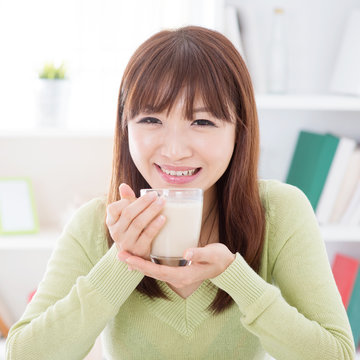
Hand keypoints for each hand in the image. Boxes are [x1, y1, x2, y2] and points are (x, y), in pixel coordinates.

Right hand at [106, 183, 165, 258]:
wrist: (137, 255)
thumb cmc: (133, 229)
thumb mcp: (127, 216)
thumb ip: (126, 200)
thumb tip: (123, 185)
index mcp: (111, 222)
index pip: (113, 208)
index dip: (125, 200)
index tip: (139, 195)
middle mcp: (115, 233)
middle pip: (128, 213)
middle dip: (143, 202)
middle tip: (156, 195)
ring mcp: (126, 243)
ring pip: (138, 223)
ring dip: (151, 211)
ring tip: (162, 202)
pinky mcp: (138, 250)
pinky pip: (147, 235)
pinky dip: (155, 225)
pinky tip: (163, 217)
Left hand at [118, 243, 235, 287]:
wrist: (226, 267)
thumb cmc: (220, 259)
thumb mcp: (212, 254)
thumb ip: (199, 253)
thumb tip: (186, 253)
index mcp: (183, 275)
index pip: (157, 271)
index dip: (141, 264)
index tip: (127, 257)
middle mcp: (177, 277)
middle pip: (151, 272)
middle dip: (135, 264)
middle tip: (119, 254)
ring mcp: (177, 275)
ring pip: (153, 271)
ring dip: (140, 263)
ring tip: (126, 254)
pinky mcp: (177, 270)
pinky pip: (159, 268)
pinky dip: (148, 262)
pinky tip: (142, 255)